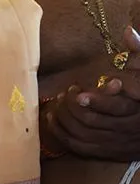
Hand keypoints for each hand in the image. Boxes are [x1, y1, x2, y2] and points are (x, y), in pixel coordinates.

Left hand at [42, 31, 139, 159]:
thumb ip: (139, 52)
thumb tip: (128, 30)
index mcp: (137, 110)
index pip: (115, 109)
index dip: (95, 101)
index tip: (77, 91)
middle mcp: (127, 130)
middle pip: (92, 123)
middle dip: (73, 108)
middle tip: (64, 93)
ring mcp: (117, 144)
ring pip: (83, 136)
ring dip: (65, 120)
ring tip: (55, 104)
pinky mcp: (108, 153)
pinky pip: (80, 148)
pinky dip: (63, 135)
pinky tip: (53, 121)